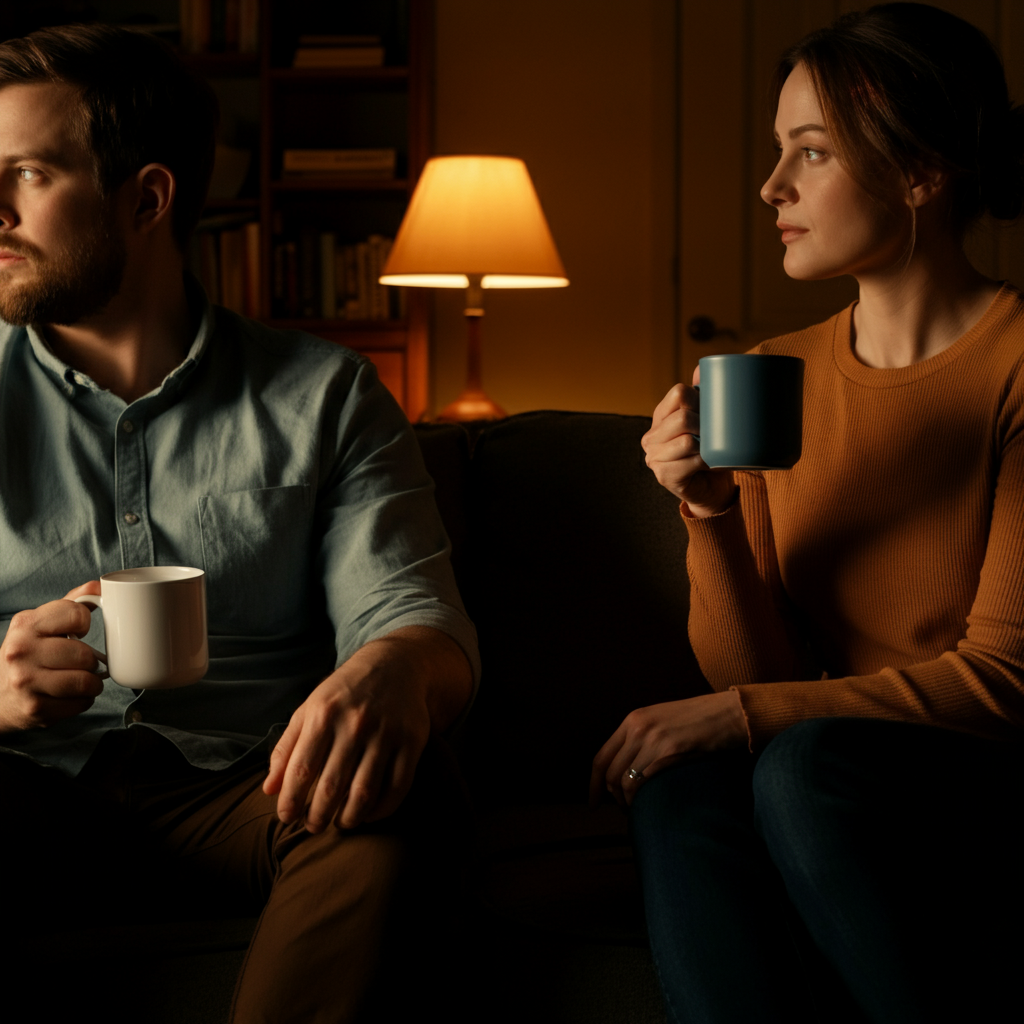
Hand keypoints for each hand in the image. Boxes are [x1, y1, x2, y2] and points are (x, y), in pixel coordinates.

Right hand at [0, 581, 105, 731]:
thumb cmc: (28, 653)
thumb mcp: (42, 623)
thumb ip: (72, 602)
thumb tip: (101, 586)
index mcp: (25, 624)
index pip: (77, 614)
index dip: (84, 624)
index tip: (78, 632)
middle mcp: (21, 652)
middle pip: (85, 654)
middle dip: (90, 660)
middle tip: (80, 662)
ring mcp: (26, 682)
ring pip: (86, 681)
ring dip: (91, 683)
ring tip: (80, 679)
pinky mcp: (35, 709)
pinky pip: (81, 704)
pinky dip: (83, 700)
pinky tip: (69, 695)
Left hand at [263, 626, 470, 832]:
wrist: (394, 665)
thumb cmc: (344, 693)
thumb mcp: (310, 709)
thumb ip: (287, 748)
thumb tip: (269, 790)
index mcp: (324, 714)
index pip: (302, 770)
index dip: (291, 801)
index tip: (286, 818)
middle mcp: (355, 723)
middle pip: (332, 787)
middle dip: (318, 816)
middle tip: (313, 826)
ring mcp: (386, 732)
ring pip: (364, 793)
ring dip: (349, 818)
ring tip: (340, 823)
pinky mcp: (412, 740)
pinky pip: (397, 788)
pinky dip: (381, 810)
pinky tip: (368, 813)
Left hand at [589, 691, 747, 807]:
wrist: (731, 712)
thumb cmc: (702, 722)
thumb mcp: (663, 722)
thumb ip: (642, 739)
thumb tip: (626, 770)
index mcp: (633, 719)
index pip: (601, 757)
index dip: (594, 784)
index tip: (593, 803)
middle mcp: (638, 727)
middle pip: (610, 773)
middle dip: (612, 798)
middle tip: (623, 811)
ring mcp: (652, 738)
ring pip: (623, 781)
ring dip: (626, 802)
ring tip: (637, 810)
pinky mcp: (669, 751)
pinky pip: (642, 782)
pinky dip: (640, 800)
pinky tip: (647, 806)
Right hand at [641, 372, 736, 516]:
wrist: (712, 488)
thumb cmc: (711, 452)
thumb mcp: (708, 421)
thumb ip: (703, 394)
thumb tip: (701, 369)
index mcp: (660, 417)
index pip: (679, 393)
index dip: (699, 399)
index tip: (709, 412)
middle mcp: (651, 436)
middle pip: (683, 417)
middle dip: (705, 425)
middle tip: (714, 436)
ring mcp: (653, 457)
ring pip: (686, 440)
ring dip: (706, 446)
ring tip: (711, 451)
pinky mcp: (663, 475)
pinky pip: (689, 460)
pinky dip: (704, 462)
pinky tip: (708, 464)